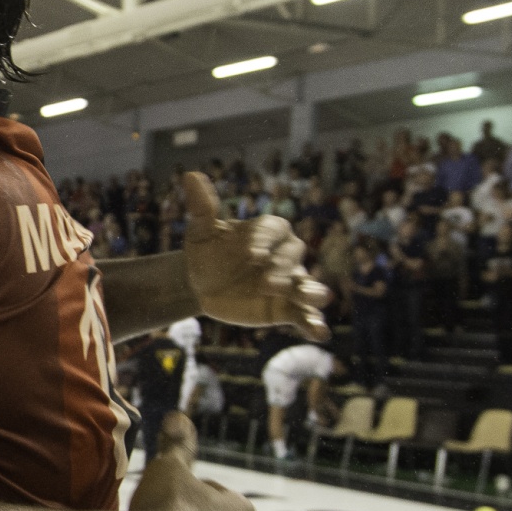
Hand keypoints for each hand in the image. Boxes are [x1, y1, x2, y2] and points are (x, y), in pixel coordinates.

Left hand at [181, 173, 331, 340]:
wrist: (201, 285)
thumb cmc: (206, 252)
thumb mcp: (201, 232)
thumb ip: (202, 208)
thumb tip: (190, 176)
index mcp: (267, 231)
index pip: (273, 230)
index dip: (264, 242)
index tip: (250, 254)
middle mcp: (284, 254)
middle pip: (292, 258)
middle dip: (281, 270)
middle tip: (266, 284)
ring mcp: (288, 282)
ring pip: (307, 285)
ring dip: (312, 291)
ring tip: (314, 298)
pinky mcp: (286, 308)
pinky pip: (304, 315)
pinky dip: (315, 324)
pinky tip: (320, 334)